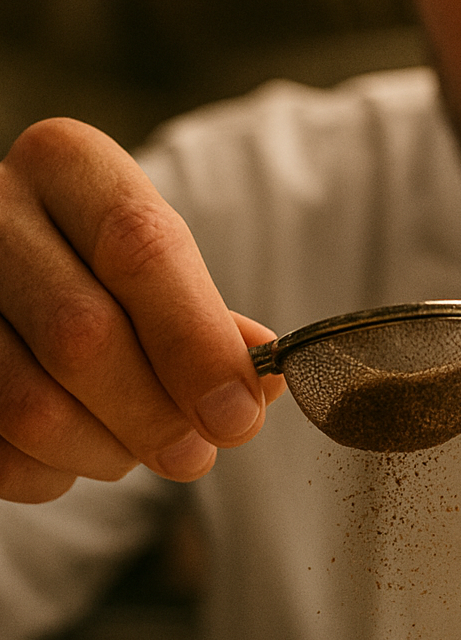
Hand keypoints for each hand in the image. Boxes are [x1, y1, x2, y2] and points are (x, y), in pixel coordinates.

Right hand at [0, 117, 284, 502]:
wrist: (16, 285)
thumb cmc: (105, 278)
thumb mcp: (163, 274)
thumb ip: (211, 327)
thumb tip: (256, 384)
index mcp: (66, 166)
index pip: (139, 249)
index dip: (195, 344)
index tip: (236, 415)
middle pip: (82, 334)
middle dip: (155, 415)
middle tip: (194, 455)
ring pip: (32, 406)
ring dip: (105, 451)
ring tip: (132, 445)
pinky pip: (2, 454)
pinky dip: (54, 473)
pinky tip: (74, 449)